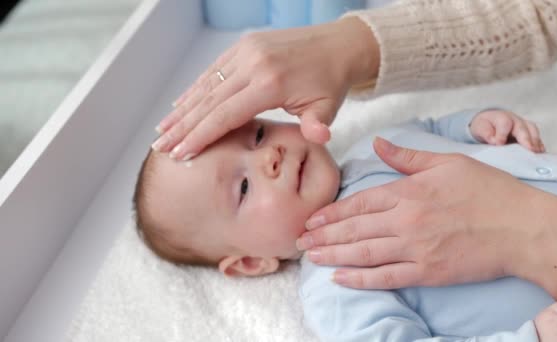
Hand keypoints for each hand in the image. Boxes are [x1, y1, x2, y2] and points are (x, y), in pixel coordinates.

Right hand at [152, 17, 378, 160]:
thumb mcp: (329, 107)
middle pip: (209, 101)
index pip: (226, 115)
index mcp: (270, 83)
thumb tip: (317, 139)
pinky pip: (214, 71)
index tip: (180, 154)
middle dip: (182, 127)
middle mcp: (253, 63)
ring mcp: (246, 51)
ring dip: (183, 109)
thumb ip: (318, 126)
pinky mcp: (244, 46)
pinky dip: (196, 90)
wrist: (337, 45)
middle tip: (160, 147)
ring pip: (206, 85)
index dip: (201, 136)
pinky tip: (180, 105)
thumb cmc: (331, 81)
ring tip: (162, 130)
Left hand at [296, 137, 556, 288]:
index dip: (332, 212)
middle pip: (354, 228)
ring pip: (363, 253)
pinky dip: (360, 279)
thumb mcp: (448, 162)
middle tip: (300, 241)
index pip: (360, 202)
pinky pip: (386, 277)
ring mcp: (415, 248)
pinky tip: (340, 279)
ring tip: (311, 257)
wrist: (524, 228)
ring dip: (333, 255)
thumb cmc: (489, 192)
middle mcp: (406, 220)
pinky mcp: (428, 272)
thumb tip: (378, 142)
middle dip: (324, 235)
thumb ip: (408, 156)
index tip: (312, 218)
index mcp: (409, 191)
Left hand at [469, 109, 544, 151]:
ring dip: (536, 142)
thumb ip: (486, 133)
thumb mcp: (480, 128)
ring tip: (537, 154)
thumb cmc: (485, 126)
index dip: (502, 134)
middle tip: (530, 150)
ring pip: (533, 131)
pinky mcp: (530, 134)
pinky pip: (537, 138)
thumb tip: (494, 141)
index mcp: (502, 118)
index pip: (504, 123)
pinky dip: (539, 146)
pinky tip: (540, 155)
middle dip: (526, 139)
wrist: (490, 122)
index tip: (499, 144)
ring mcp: (524, 126)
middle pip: (522, 128)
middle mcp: (515, 120)